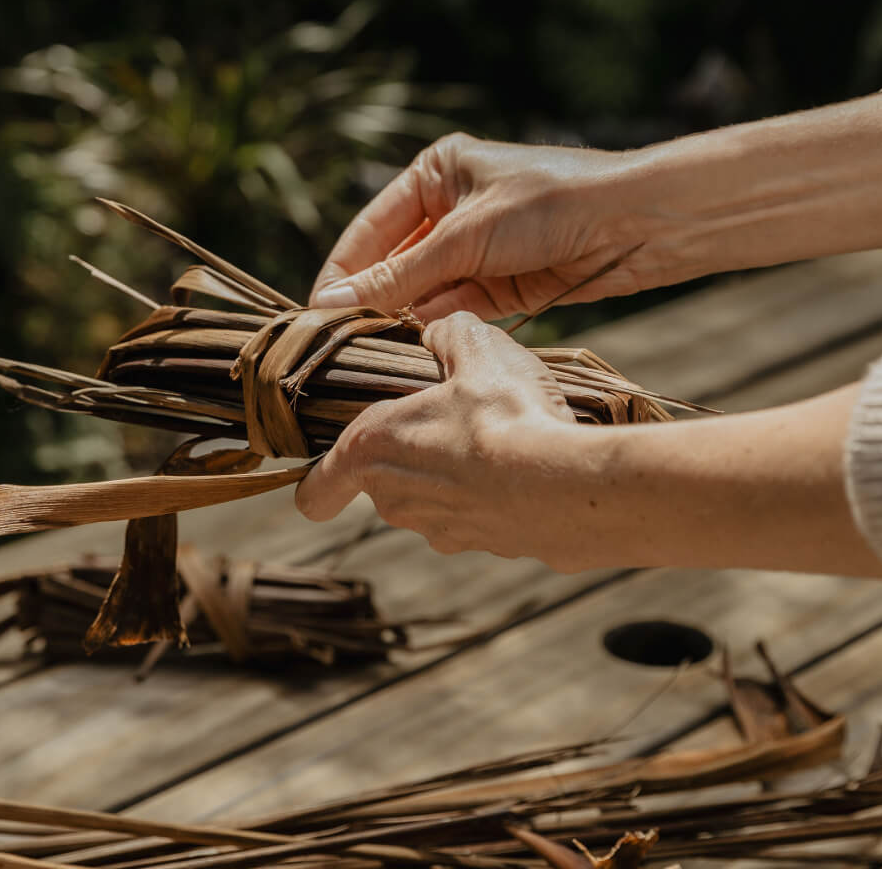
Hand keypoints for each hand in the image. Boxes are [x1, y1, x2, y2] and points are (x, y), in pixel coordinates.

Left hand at [295, 311, 583, 568]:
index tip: (334, 469)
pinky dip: (494, 496)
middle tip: (449, 418)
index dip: (319, 482)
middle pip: (383, 484)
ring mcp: (441, 532)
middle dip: (411, 454)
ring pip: (433, 501)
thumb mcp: (476, 347)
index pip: (314, 493)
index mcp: (371, 450)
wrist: (568, 483)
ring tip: (497, 439)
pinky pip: (480, 517)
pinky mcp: (487, 548)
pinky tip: (526, 466)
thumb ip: (447, 334)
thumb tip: (440, 333)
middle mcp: (396, 502)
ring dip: (454, 475)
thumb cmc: (506, 411)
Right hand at [309, 132, 667, 320]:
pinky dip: (437, 326)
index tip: (316, 316)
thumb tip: (331, 303)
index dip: (343, 273)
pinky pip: (455, 309)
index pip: (371, 231)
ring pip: (423, 292)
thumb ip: (401, 275)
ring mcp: (477, 251)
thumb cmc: (551, 204)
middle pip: (393, 264)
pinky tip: (414, 346)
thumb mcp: (467, 237)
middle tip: (337, 345)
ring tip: (371, 351)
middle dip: (371, 301)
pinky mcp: (502, 286)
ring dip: (403, 318)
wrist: (638, 224)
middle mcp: (450, 211)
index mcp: (435, 174)